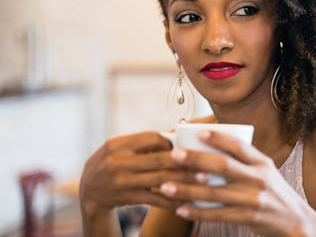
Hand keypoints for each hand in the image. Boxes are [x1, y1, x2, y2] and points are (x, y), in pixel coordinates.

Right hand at [79, 131, 198, 216]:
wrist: (88, 191)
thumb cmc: (112, 163)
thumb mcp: (119, 148)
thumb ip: (143, 143)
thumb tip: (176, 135)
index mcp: (118, 144)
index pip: (152, 138)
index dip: (171, 142)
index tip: (186, 145)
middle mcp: (118, 162)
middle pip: (159, 159)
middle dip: (185, 161)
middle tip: (206, 162)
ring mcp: (122, 181)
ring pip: (160, 179)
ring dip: (185, 180)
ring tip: (204, 179)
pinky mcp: (127, 198)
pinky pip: (155, 199)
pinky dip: (173, 199)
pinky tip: (188, 199)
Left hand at [158, 130, 311, 236]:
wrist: (295, 221)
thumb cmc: (272, 192)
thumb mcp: (265, 170)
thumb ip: (244, 160)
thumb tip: (209, 146)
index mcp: (261, 162)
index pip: (238, 145)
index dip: (218, 137)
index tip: (197, 132)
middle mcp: (259, 178)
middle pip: (223, 165)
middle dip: (196, 159)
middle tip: (174, 156)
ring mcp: (254, 198)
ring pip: (215, 192)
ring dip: (188, 190)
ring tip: (166, 186)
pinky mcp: (249, 217)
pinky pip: (219, 214)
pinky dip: (198, 212)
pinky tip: (181, 209)